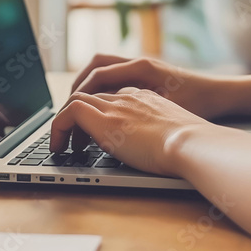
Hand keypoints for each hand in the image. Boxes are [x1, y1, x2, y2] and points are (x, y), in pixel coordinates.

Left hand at [50, 87, 209, 176]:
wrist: (191, 142)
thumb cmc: (192, 146)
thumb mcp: (178, 135)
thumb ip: (166, 135)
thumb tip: (165, 153)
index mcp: (149, 99)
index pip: (117, 97)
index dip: (104, 113)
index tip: (101, 132)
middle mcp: (130, 96)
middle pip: (94, 97)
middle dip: (81, 117)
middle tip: (78, 141)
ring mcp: (116, 105)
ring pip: (78, 99)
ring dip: (66, 121)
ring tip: (63, 144)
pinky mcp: (102, 119)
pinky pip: (69, 113)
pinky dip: (58, 127)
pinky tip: (58, 147)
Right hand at [71, 54, 225, 118]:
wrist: (222, 94)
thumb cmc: (199, 101)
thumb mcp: (164, 107)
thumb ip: (132, 108)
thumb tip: (104, 115)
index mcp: (140, 67)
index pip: (98, 75)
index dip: (79, 94)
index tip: (68, 112)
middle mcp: (139, 63)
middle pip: (96, 66)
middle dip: (78, 86)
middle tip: (67, 108)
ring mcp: (143, 68)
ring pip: (106, 70)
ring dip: (90, 87)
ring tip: (81, 109)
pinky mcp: (148, 77)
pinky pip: (118, 78)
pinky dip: (105, 90)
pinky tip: (106, 111)